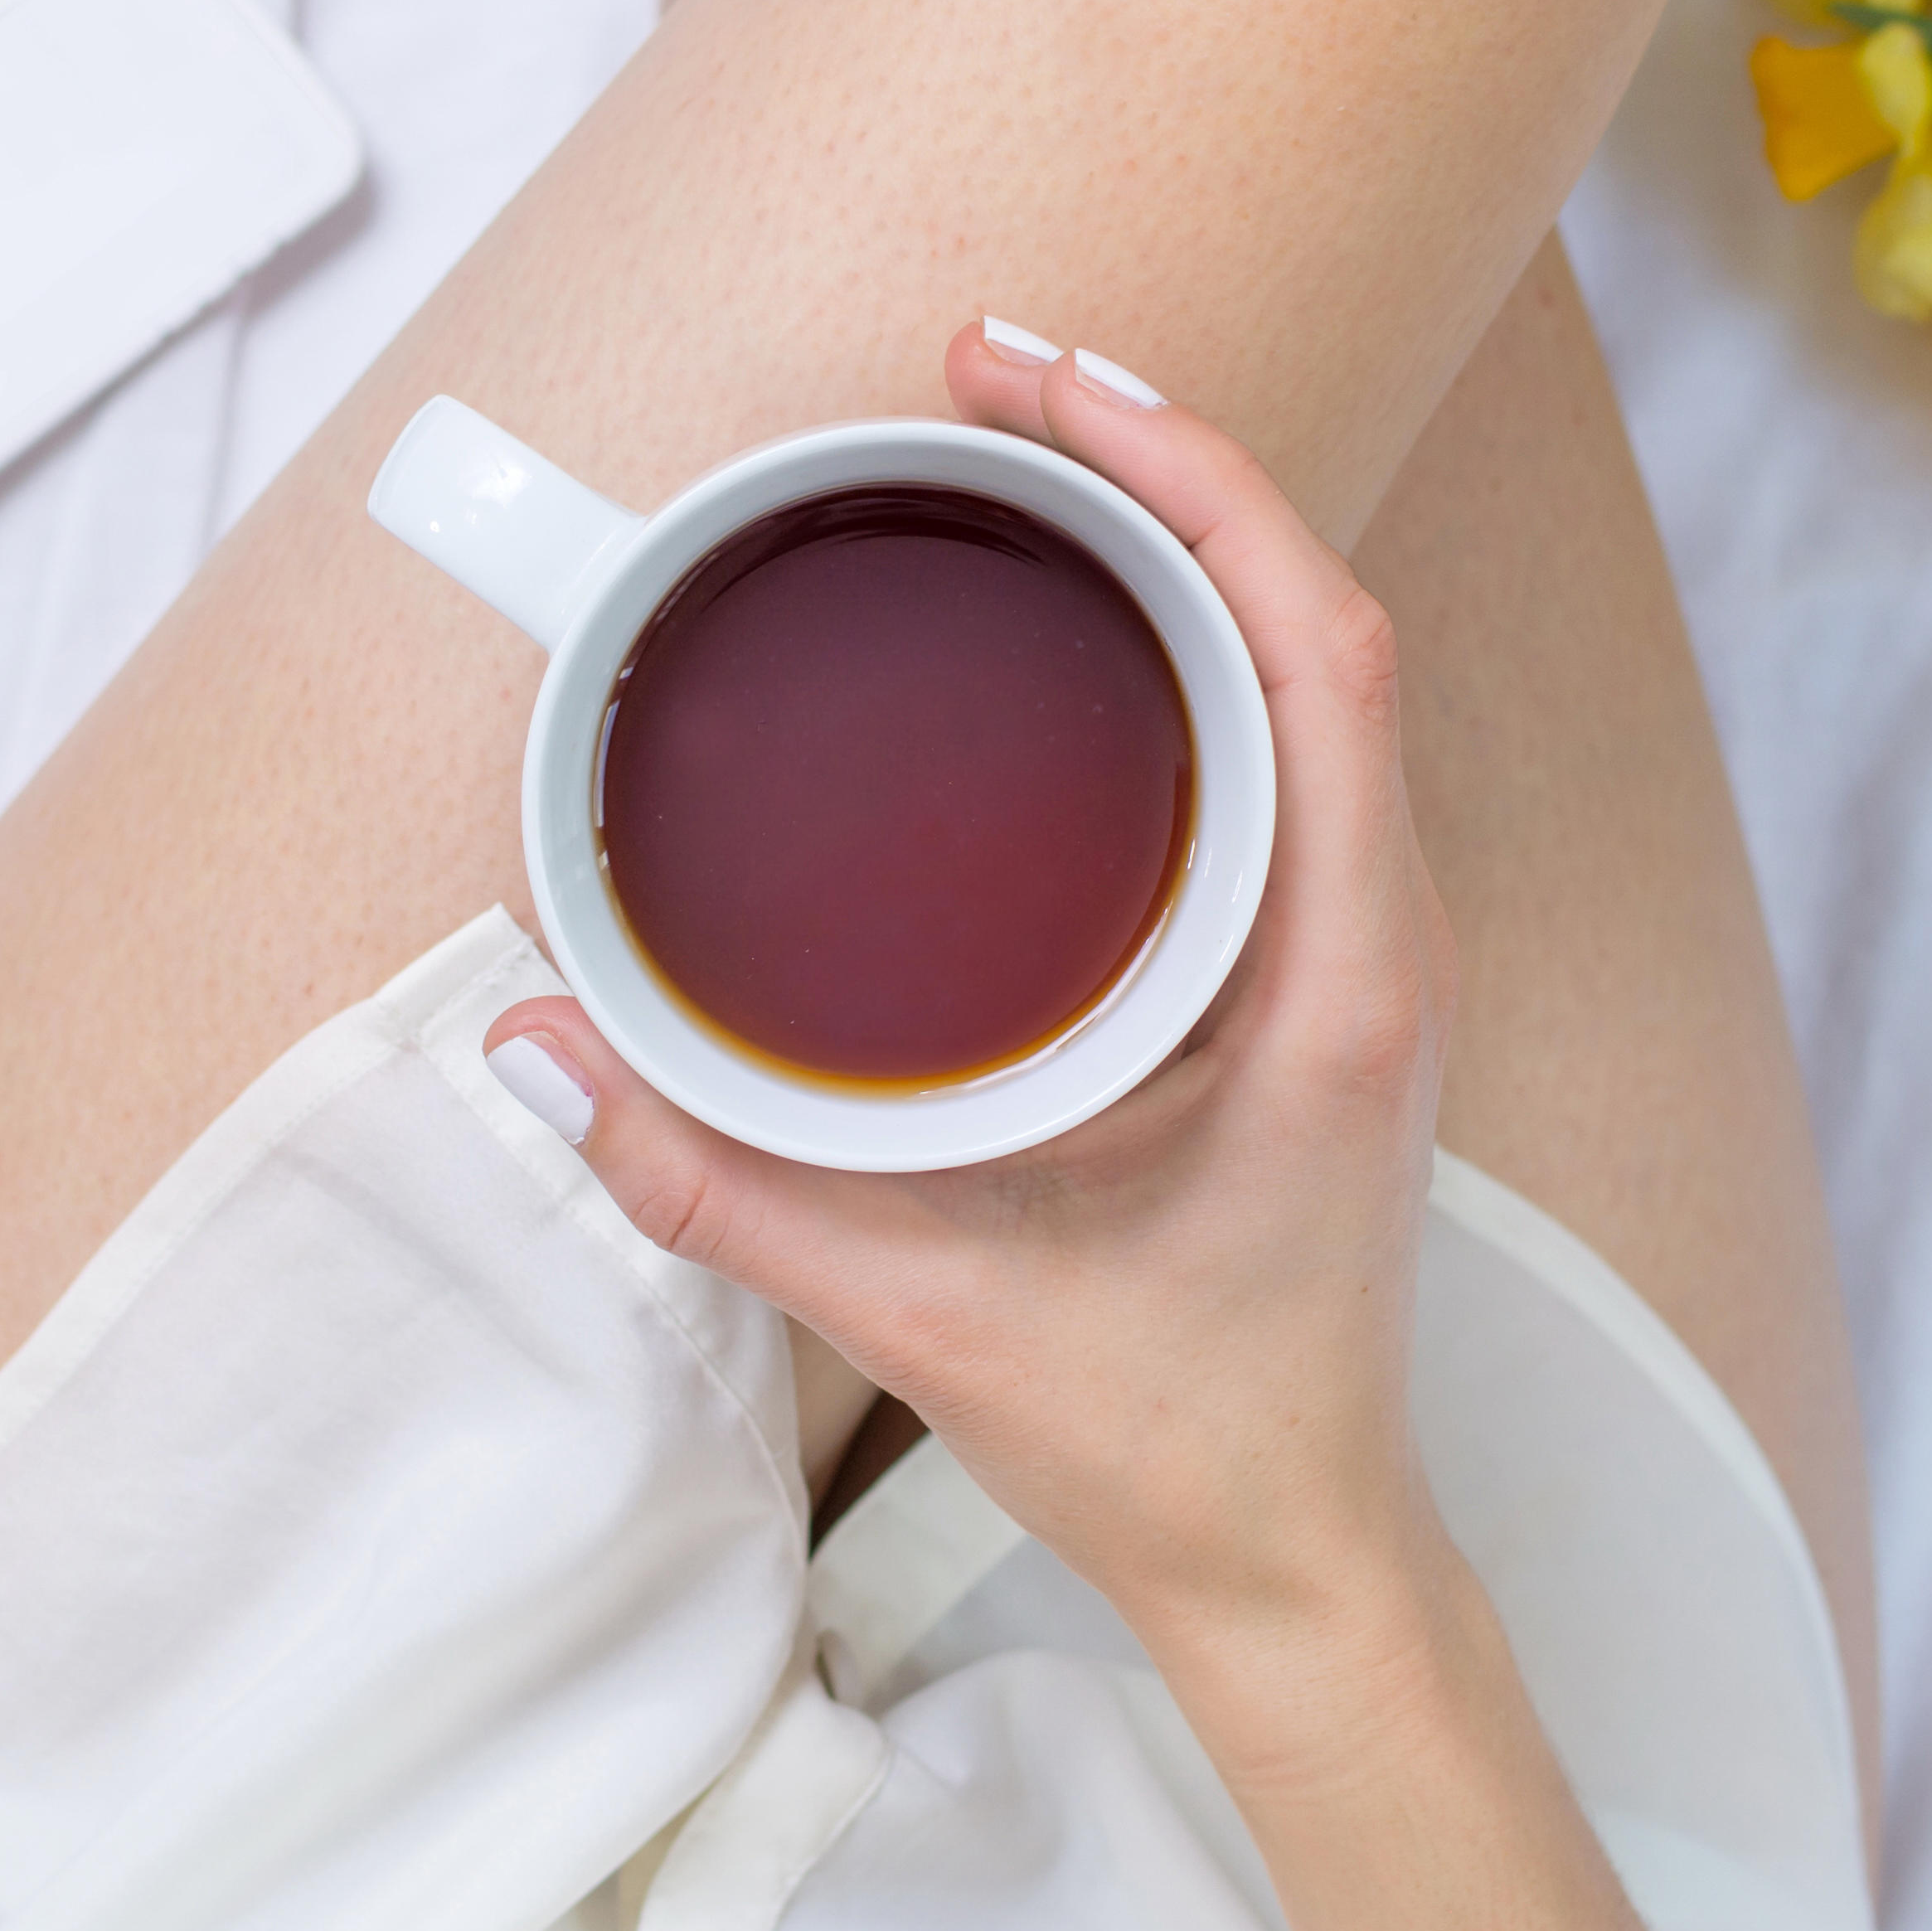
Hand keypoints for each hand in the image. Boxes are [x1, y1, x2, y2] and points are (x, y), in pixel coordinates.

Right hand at [487, 329, 1463, 1683]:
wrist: (1302, 1559)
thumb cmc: (1182, 1441)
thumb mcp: (933, 1314)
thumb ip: (729, 1187)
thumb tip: (550, 1048)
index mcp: (1341, 977)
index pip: (1322, 653)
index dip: (1201, 486)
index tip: (1049, 391)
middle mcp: (1380, 930)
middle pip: (1314, 613)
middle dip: (1166, 462)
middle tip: (991, 371)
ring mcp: (1363, 943)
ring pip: (1310, 668)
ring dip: (1186, 537)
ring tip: (1026, 444)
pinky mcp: (1318, 969)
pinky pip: (1288, 744)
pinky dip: (1194, 636)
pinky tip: (1082, 613)